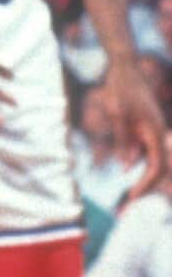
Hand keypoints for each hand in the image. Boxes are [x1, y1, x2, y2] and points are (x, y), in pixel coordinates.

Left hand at [102, 58, 167, 201]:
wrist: (125, 67)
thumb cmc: (121, 88)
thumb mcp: (117, 113)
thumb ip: (123, 139)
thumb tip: (127, 167)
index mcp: (155, 132)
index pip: (156, 166)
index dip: (146, 184)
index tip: (131, 197)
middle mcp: (159, 135)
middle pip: (157, 169)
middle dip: (145, 190)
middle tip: (127, 208)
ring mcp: (154, 134)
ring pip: (153, 164)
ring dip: (143, 183)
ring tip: (127, 202)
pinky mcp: (147, 131)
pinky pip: (147, 155)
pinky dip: (140, 168)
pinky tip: (131, 182)